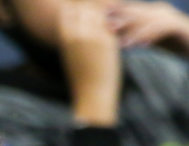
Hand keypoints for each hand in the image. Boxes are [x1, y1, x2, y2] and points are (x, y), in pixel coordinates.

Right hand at [60, 0, 122, 126]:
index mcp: (65, 37)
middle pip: (85, 5)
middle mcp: (76, 34)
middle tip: (107, 2)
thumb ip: (72, 37)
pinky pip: (112, 20)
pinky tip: (123, 11)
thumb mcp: (70, 55)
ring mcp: (92, 36)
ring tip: (116, 3)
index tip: (87, 3)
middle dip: (94, 2)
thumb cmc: (82, 77)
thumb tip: (76, 25)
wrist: (92, 94)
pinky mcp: (107, 41)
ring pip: (99, 10)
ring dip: (107, 4)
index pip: (70, 9)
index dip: (79, 4)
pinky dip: (117, 13)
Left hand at [111, 1, 188, 70]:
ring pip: (151, 21)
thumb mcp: (151, 39)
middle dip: (124, 19)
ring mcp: (175, 18)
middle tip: (108, 28)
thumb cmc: (174, 45)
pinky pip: (165, 29)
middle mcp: (164, 11)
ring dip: (136, 31)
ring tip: (123, 43)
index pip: (135, 10)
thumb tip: (114, 35)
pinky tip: (142, 45)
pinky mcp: (184, 27)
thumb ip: (136, 34)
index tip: (102, 17)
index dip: (119, 12)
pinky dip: (152, 36)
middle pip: (141, 13)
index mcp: (155, 12)